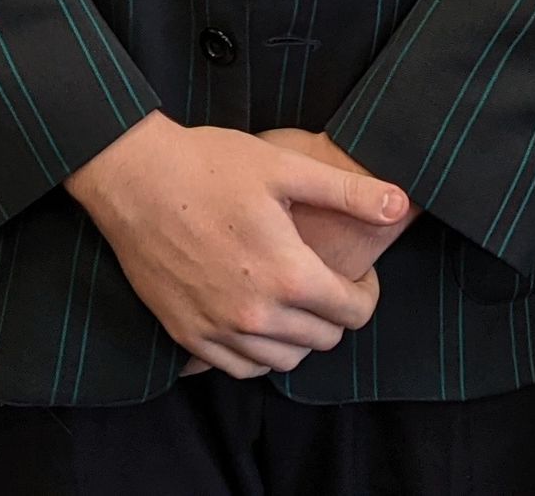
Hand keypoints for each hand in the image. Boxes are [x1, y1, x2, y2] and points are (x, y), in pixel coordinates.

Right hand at [67, 112, 406, 378]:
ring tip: (293, 299)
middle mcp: (256, 315)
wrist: (134, 178)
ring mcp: (219, 330)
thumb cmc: (210, 165)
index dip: (365, 293)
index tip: (357, 275)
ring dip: (299, 337)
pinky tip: (256, 317)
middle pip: (323, 340)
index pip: (353, 313)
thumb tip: (400, 202)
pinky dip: (258, 352)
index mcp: (288, 274)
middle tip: (324, 281)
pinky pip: (240, 369)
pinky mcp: (187, 336)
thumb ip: (347, 192)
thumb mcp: (285, 166)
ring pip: (284, 361)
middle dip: (334, 313)